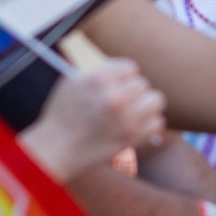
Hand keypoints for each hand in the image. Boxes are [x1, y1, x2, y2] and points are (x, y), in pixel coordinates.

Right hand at [21, 59, 166, 181]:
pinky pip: (157, 122)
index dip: (124, 75)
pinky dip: (149, 123)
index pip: (130, 67)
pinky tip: (136, 124)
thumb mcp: (72, 82)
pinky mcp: (133, 136)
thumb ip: (98, 70)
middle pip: (142, 84)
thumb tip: (122, 65)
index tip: (119, 83)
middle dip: (133, 91)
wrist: (57, 149)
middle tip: (123, 100)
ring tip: (135, 109)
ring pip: (156, 100)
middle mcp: (115, 96)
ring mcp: (126, 118)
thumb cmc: (63, 114)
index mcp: (99, 78)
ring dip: (146, 104)